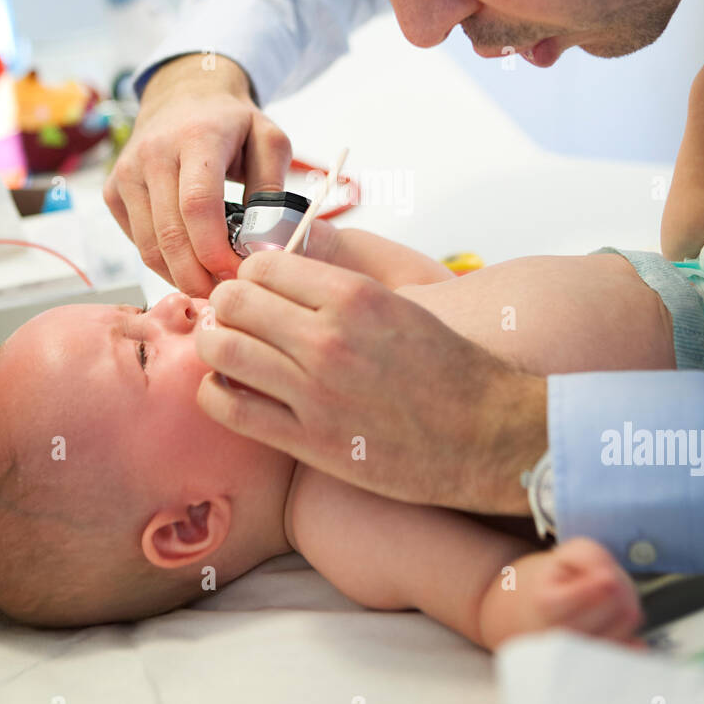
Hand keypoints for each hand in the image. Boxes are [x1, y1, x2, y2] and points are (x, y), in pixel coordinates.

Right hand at [103, 54, 291, 295]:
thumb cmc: (232, 123)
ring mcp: (127, 173)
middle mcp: (153, 154)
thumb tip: (266, 240)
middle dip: (199, 276)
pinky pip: (137, 242)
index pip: (197, 204)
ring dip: (180, 277)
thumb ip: (273, 187)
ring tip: (211, 286)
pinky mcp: (113, 191)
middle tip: (226, 294)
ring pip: (149, 246)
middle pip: (170, 235)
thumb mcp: (269, 139)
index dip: (215, 249)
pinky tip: (189, 265)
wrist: (184, 96)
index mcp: (196, 138)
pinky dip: (163, 263)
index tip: (237, 274)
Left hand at [194, 251, 547, 512]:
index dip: (250, 277)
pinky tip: (234, 392)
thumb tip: (287, 261)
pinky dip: (218, 394)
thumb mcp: (401, 302)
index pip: (260, 266)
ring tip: (229, 354)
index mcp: (353, 296)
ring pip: (221, 350)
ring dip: (215, 347)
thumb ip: (341, 285)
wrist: (488, 433)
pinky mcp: (311, 441)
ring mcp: (316, 392)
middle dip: (226, 308)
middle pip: (233, 302)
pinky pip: (230, 407)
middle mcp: (329, 339)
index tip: (256, 292)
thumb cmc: (448, 366)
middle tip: (235, 322)